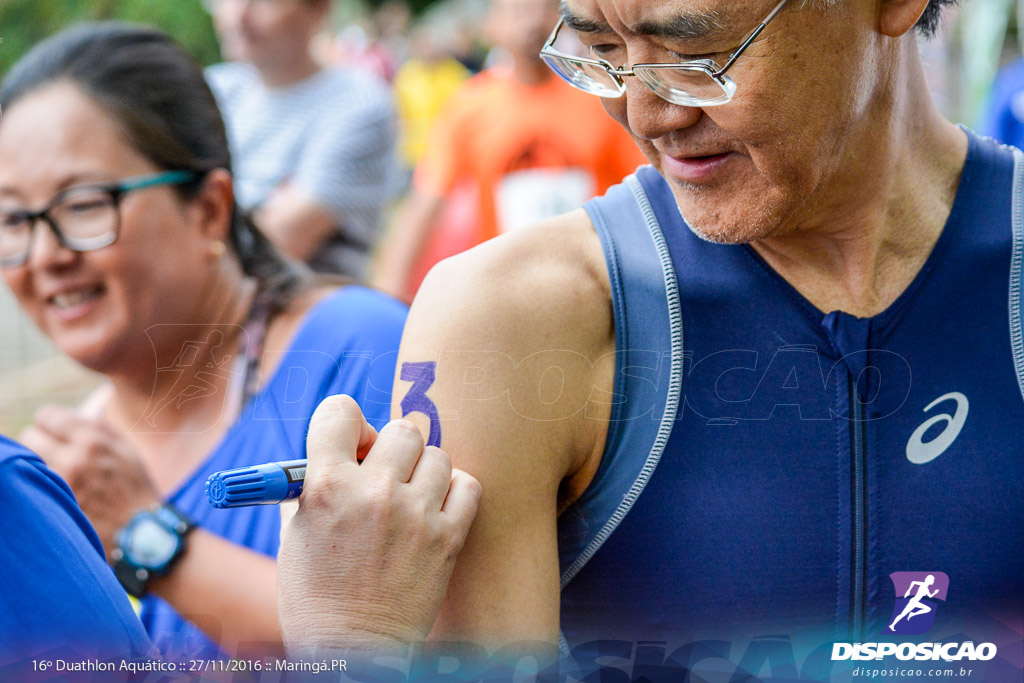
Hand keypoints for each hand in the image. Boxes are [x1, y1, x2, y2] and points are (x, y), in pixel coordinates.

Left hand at [20, 404, 159, 556]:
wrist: (141, 533)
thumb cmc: (135, 490)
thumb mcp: (127, 451)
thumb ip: (101, 429)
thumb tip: (77, 414)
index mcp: (93, 439)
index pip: (47, 416)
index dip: (49, 424)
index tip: (53, 433)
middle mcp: (74, 458)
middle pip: (29, 437)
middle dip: (38, 443)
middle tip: (50, 455)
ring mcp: (61, 484)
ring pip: (25, 463)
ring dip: (35, 466)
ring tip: (53, 475)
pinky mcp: (53, 505)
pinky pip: (30, 487)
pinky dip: (37, 487)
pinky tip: (51, 494)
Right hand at [277, 395, 481, 653]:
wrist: (352, 652)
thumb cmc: (315, 596)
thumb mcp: (295, 534)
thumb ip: (313, 485)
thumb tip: (339, 449)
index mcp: (326, 485)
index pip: (340, 410)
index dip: (345, 422)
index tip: (349, 440)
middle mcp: (373, 491)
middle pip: (400, 428)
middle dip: (391, 448)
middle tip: (383, 473)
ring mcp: (415, 513)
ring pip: (436, 455)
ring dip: (424, 472)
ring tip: (409, 501)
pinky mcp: (448, 537)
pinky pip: (467, 485)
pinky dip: (455, 492)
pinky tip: (436, 510)